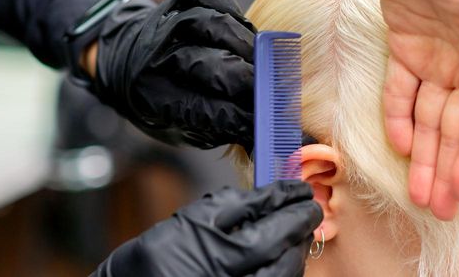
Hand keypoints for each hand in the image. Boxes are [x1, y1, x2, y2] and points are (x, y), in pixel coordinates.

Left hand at [91, 0, 255, 148]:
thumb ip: (222, 128)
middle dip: (244, 79)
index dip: (238, 116)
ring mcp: (163, 24)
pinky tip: (244, 28)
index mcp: (152, 100)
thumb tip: (264, 128)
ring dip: (242, 43)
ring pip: (208, 24)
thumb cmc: (165, 100)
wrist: (127, 60)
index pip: (202, 110)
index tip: (265, 120)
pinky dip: (231, 8)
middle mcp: (153, 59)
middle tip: (270, 89)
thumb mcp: (183, 128)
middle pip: (204, 65)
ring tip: (261, 58)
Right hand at [91, 181, 322, 276]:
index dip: (287, 205)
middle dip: (298, 230)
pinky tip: (283, 257)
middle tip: (309, 209)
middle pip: (281, 257)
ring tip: (298, 232)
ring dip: (295, 253)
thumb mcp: (185, 223)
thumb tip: (264, 196)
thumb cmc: (149, 260)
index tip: (299, 190)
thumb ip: (226, 207)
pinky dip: (283, 272)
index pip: (267, 228)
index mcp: (214, 256)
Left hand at [341, 0, 458, 218]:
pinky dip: (399, 116)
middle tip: (437, 207)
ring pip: (429, 117)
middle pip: (455, 128)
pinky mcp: (406, 47)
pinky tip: (399, 143)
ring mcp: (435, 57)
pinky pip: (402, 91)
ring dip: (424, 154)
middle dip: (447, 169)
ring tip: (417, 191)